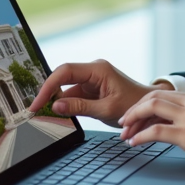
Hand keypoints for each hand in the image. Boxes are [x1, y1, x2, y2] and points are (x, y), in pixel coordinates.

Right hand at [29, 59, 159, 127]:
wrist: (148, 106)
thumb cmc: (134, 104)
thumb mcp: (106, 109)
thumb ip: (80, 107)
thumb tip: (56, 106)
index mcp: (98, 70)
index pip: (65, 72)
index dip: (48, 86)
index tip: (37, 102)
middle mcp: (93, 70)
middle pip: (62, 78)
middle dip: (48, 93)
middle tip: (35, 110)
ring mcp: (91, 79)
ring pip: (66, 88)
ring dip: (56, 101)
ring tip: (44, 114)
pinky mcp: (91, 88)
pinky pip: (73, 94)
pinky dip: (65, 104)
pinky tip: (59, 114)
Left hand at [118, 90, 184, 176]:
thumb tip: (174, 120)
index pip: (165, 93)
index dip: (146, 104)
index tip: (136, 116)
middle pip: (154, 97)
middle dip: (135, 109)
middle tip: (124, 123)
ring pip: (151, 108)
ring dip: (133, 120)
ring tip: (125, 133)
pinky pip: (156, 131)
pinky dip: (140, 136)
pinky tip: (135, 142)